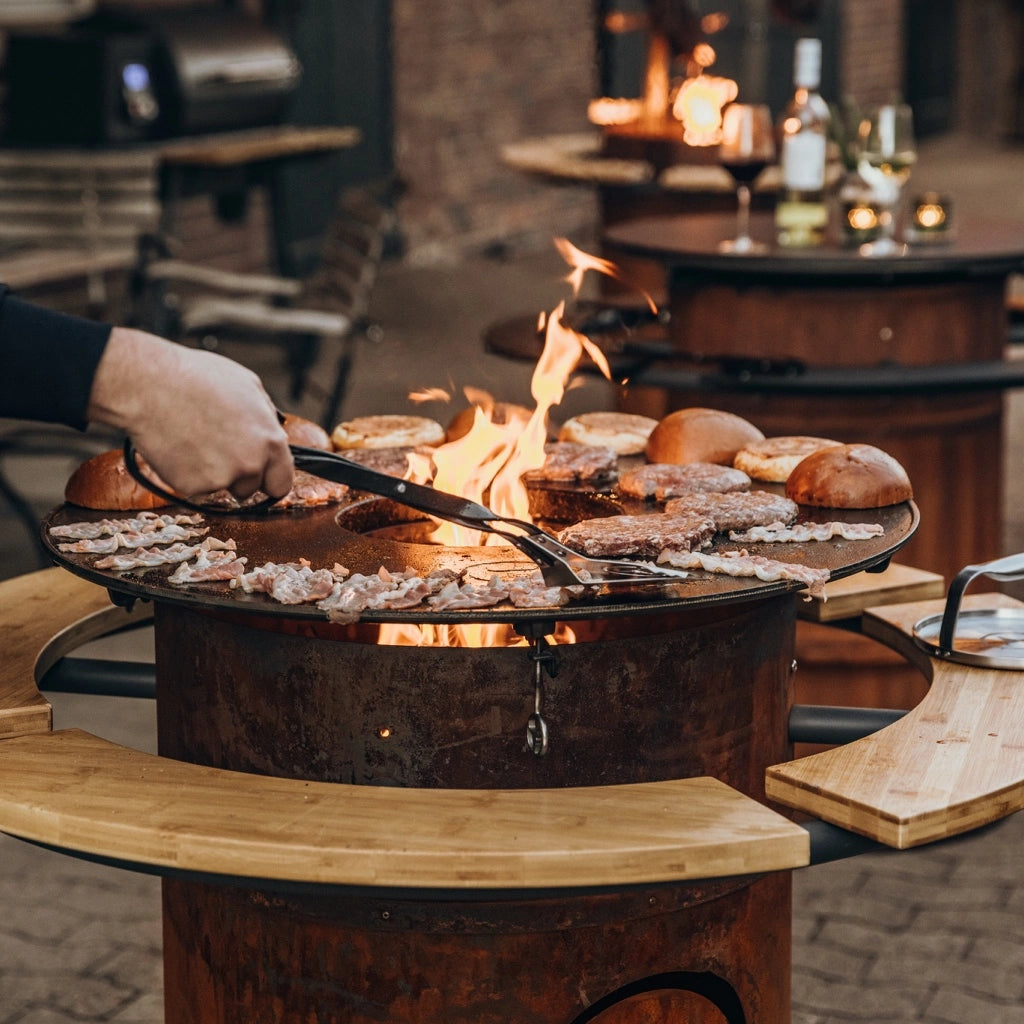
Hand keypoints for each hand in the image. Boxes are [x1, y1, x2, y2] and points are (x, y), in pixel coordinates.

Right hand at [86, 327, 293, 499]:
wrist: (149, 386)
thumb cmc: (196, 378)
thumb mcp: (248, 385)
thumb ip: (266, 416)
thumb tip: (273, 430)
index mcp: (271, 441)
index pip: (282, 482)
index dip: (270, 480)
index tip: (261, 478)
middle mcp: (251, 463)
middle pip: (253, 488)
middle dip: (240, 477)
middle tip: (219, 452)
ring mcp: (223, 478)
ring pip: (223, 489)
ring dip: (214, 475)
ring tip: (196, 442)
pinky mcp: (193, 487)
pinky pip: (196, 489)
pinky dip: (188, 475)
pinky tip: (179, 447)